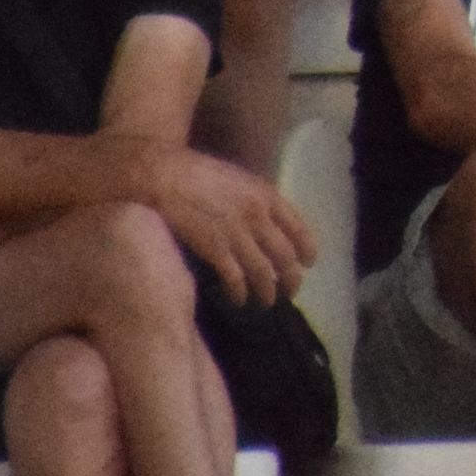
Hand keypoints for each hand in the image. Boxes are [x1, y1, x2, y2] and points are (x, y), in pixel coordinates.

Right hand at [138, 141, 314, 308]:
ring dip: (268, 291)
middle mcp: (258, 216)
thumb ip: (258, 200)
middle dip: (291, 278)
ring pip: (263, 271)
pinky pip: (235, 278)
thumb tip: (269, 224)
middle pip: (285, 255)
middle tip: (291, 291)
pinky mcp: (214, 249)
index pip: (299, 228)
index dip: (307, 249)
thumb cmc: (201, 173)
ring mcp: (236, 234)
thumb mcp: (242, 179)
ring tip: (268, 302)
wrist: (167, 176)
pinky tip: (239, 299)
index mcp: (267, 195)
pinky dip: (240, 292)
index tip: (309, 264)